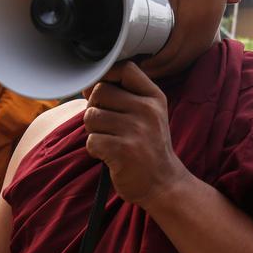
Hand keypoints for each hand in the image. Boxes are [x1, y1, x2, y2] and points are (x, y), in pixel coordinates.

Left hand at [83, 61, 188, 206]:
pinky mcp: (122, 150)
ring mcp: (135, 130)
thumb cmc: (149, 147)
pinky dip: (94, 149)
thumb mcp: (149, 115)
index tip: (105, 93)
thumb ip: (124, 96)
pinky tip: (109, 155)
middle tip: (106, 125)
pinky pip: (91, 140)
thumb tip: (89, 85)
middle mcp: (147, 110)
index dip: (108, 76)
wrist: (163, 184)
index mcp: (154, 98)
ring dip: (93, 130)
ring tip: (109, 140)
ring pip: (91, 116)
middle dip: (95, 107)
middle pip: (101, 91)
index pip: (126, 69)